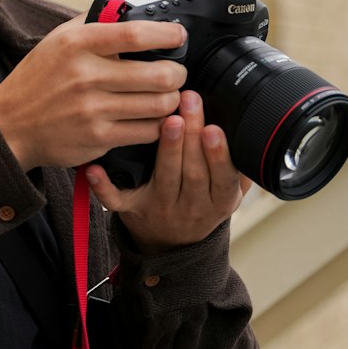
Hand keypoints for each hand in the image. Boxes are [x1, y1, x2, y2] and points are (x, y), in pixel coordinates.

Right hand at [0, 13, 186, 171]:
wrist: (9, 124)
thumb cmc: (39, 78)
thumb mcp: (60, 39)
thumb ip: (97, 14)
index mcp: (77, 43)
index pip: (136, 33)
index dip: (168, 34)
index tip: (179, 36)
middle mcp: (85, 75)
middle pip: (159, 74)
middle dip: (178, 73)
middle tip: (177, 72)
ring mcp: (92, 109)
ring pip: (159, 105)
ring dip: (171, 100)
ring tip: (167, 95)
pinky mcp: (98, 138)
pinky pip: (147, 131)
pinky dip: (158, 124)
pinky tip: (153, 117)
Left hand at [84, 90, 252, 252]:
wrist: (171, 246)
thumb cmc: (199, 206)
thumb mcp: (226, 194)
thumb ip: (240, 169)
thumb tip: (252, 132)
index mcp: (218, 201)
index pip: (223, 177)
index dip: (220, 154)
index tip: (215, 129)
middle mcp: (191, 207)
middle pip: (194, 171)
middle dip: (192, 136)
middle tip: (189, 102)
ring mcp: (160, 209)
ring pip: (165, 178)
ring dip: (166, 149)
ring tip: (166, 120)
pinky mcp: (132, 211)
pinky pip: (117, 200)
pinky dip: (104, 187)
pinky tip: (95, 168)